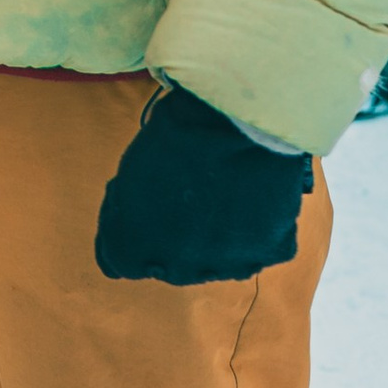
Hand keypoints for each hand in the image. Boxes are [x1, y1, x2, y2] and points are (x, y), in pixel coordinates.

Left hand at [94, 82, 313, 285]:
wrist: (234, 118)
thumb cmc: (174, 137)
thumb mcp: (128, 176)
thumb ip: (125, 213)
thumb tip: (132, 227)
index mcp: (130, 251)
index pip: (119, 262)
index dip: (130, 233)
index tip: (144, 212)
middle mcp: (176, 270)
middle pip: (171, 265)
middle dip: (175, 238)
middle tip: (189, 198)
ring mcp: (224, 265)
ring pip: (219, 261)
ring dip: (218, 238)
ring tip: (224, 193)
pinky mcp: (269, 252)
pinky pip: (262, 246)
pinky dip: (260, 227)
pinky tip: (254, 197)